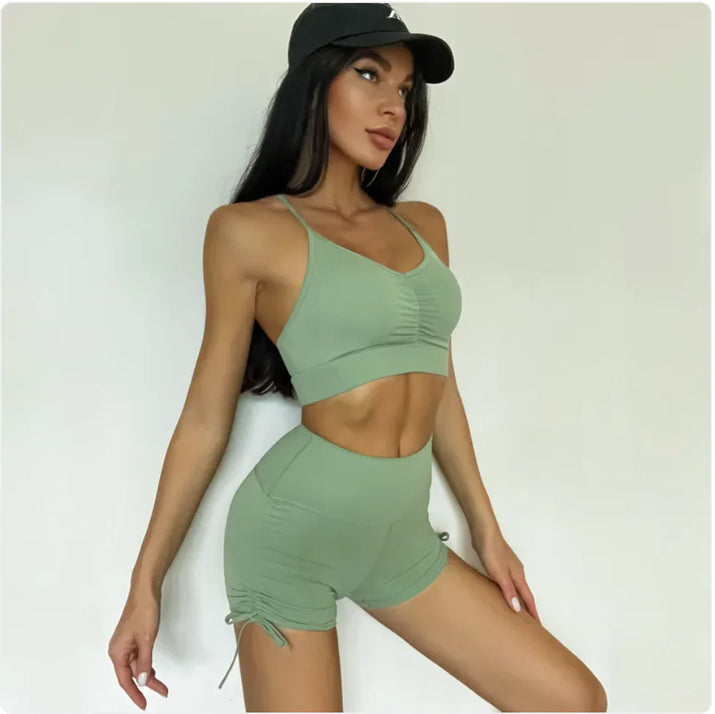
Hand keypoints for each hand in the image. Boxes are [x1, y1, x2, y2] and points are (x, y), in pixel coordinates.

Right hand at [107, 590, 168, 709]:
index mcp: (117, 652)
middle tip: (161, 692)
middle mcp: (118, 649)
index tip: (143, 704)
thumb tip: (143, 681)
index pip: (125, 680)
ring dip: (148, 675)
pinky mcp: (132, 638)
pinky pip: (138, 657)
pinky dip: (146, 664)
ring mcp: (125, 644)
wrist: (145, 591)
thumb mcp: (146, 640)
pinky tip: (153, 670)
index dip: (135, 694)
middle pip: (132, 674)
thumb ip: (145, 662)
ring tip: (161, 685)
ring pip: (136, 666)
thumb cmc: (143, 610)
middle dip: (146, 685)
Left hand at [471, 529, 540, 623]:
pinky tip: (502, 595)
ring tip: (517, 614)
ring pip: (516, 588)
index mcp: (519, 576)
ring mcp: (508, 568)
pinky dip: (509, 592)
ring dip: (518, 600)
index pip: (528, 599)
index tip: (538, 626)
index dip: (533, 613)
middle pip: (525, 594)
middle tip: (529, 625)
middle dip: (528, 609)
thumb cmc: (492, 552)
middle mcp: (516, 573)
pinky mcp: (499, 564)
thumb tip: (519, 609)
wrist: (484, 533)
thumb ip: (508, 591)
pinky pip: (507, 583)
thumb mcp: (499, 573)